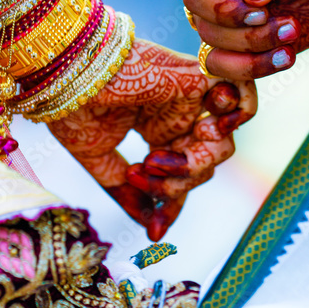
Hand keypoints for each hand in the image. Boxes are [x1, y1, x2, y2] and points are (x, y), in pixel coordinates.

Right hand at [47, 39, 255, 240]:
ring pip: (220, 146)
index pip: (178, 177)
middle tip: (139, 178)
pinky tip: (203, 129)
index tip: (154, 234)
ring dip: (191, 166)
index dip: (170, 206)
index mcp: (154, 129)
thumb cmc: (74, 106)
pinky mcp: (198, 78)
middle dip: (174, 186)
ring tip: (153, 160)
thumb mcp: (98, 159)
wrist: (66, 74)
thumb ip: (125, 190)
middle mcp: (176, 115)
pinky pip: (242, 99)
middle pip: (201, 167)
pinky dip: (237, 115)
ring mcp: (189, 98)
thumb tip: (148, 223)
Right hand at [182, 0, 308, 80]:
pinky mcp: (245, 47)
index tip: (260, 11)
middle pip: (206, 29)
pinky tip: (287, 57)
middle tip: (291, 24)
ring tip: (290, 45)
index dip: (221, 9)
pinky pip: (234, 71)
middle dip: (249, 36)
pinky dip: (257, 70)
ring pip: (217, 57)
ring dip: (253, 59)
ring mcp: (226, 25)